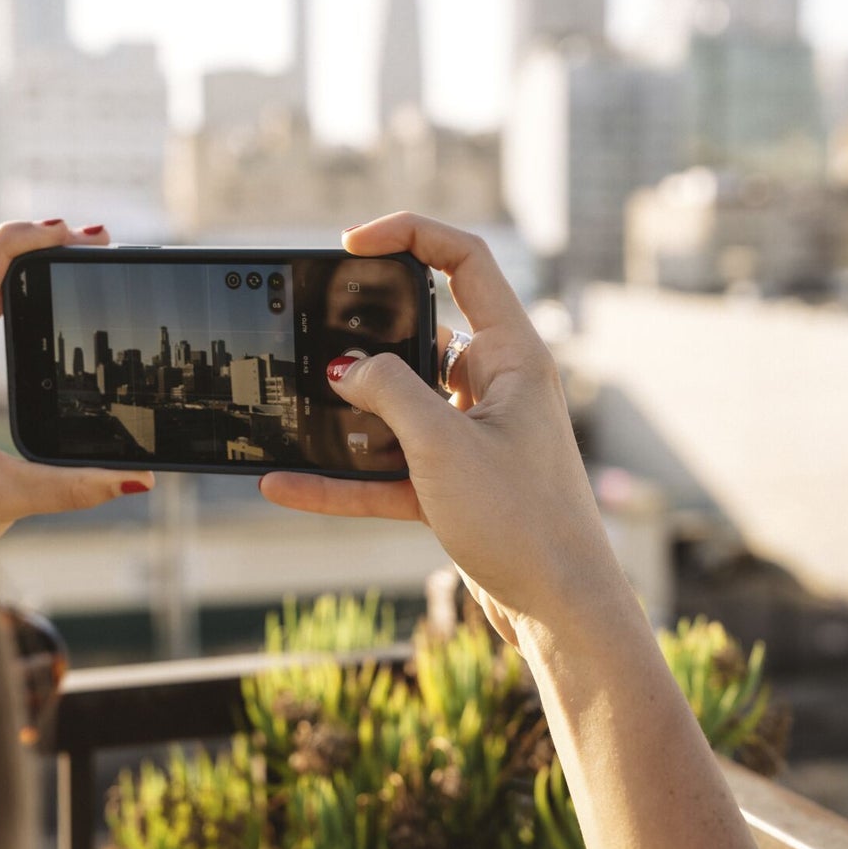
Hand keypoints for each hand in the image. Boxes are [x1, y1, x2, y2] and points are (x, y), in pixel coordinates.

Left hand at [0, 220, 154, 546]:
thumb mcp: (0, 497)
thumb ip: (70, 487)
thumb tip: (138, 481)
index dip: (28, 246)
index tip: (78, 236)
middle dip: (40, 250)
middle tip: (97, 243)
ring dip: (25, 268)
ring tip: (79, 253)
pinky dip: (11, 295)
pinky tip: (46, 284)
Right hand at [260, 213, 610, 648]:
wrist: (560, 612)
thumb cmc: (524, 522)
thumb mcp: (444, 446)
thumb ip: (389, 394)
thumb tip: (343, 369)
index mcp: (514, 355)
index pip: (466, 261)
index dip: (411, 235)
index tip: (352, 244)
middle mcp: (497, 386)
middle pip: (421, 336)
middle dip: (364, 339)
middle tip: (311, 335)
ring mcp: (474, 436)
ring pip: (398, 409)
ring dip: (347, 416)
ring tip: (289, 408)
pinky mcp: (456, 484)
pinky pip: (388, 470)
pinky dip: (342, 478)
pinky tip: (287, 485)